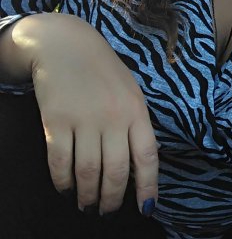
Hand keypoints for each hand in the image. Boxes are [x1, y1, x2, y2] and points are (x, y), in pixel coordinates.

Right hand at [9, 13, 157, 214]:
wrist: (67, 46)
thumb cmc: (104, 71)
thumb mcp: (130, 92)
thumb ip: (135, 123)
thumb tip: (137, 165)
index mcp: (137, 110)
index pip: (147, 156)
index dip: (148, 186)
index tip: (147, 208)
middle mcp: (113, 117)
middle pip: (115, 171)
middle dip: (112, 199)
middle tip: (107, 211)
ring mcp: (84, 119)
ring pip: (87, 172)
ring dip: (87, 195)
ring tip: (87, 205)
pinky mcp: (56, 121)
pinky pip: (60, 162)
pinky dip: (62, 182)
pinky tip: (65, 188)